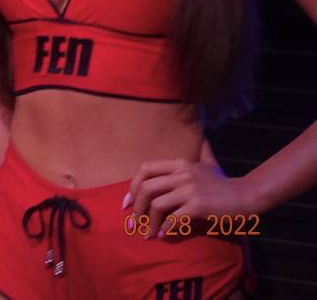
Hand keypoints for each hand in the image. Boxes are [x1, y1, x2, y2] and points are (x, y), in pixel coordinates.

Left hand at [123, 157, 252, 237]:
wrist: (245, 196)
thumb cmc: (224, 182)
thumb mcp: (209, 162)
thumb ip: (202, 150)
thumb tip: (202, 135)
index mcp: (179, 163)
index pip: (145, 169)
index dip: (133, 186)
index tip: (128, 202)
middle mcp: (182, 173)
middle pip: (147, 188)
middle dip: (137, 208)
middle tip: (134, 223)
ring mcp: (190, 189)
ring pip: (157, 204)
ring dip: (149, 222)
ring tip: (148, 233)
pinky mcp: (198, 205)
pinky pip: (174, 218)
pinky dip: (165, 229)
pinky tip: (164, 236)